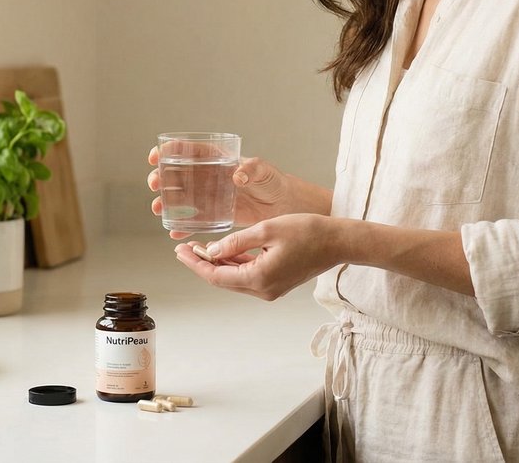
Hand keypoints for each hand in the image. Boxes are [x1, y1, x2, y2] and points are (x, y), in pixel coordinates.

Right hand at [147, 149, 294, 239]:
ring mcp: (210, 197)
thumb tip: (237, 175)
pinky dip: (183, 226)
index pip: (189, 150)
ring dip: (166, 202)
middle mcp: (209, 177)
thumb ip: (252, 170)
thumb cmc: (274, 182)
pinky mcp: (215, 215)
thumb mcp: (264, 171)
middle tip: (154, 184)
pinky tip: (173, 232)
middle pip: (178, 174)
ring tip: (157, 209)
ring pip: (181, 198)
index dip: (169, 151)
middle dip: (161, 178)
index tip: (156, 157)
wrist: (284, 205)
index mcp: (218, 159)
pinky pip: (195, 220)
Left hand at [173, 214, 340, 300]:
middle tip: (184, 247)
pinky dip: (234, 263)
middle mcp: (263, 290)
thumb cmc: (308, 232)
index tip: (180, 250)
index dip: (195, 263)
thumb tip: (211, 250)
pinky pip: (248, 275)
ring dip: (218, 263)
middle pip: (223, 279)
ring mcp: (270, 289)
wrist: (339, 242)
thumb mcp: (267, 229)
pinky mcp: (276, 282)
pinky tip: (224, 251)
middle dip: (202, 263)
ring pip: (235, 278)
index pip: (216, 275)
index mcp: (259, 278)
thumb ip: (236, 241)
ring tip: (199, 247)